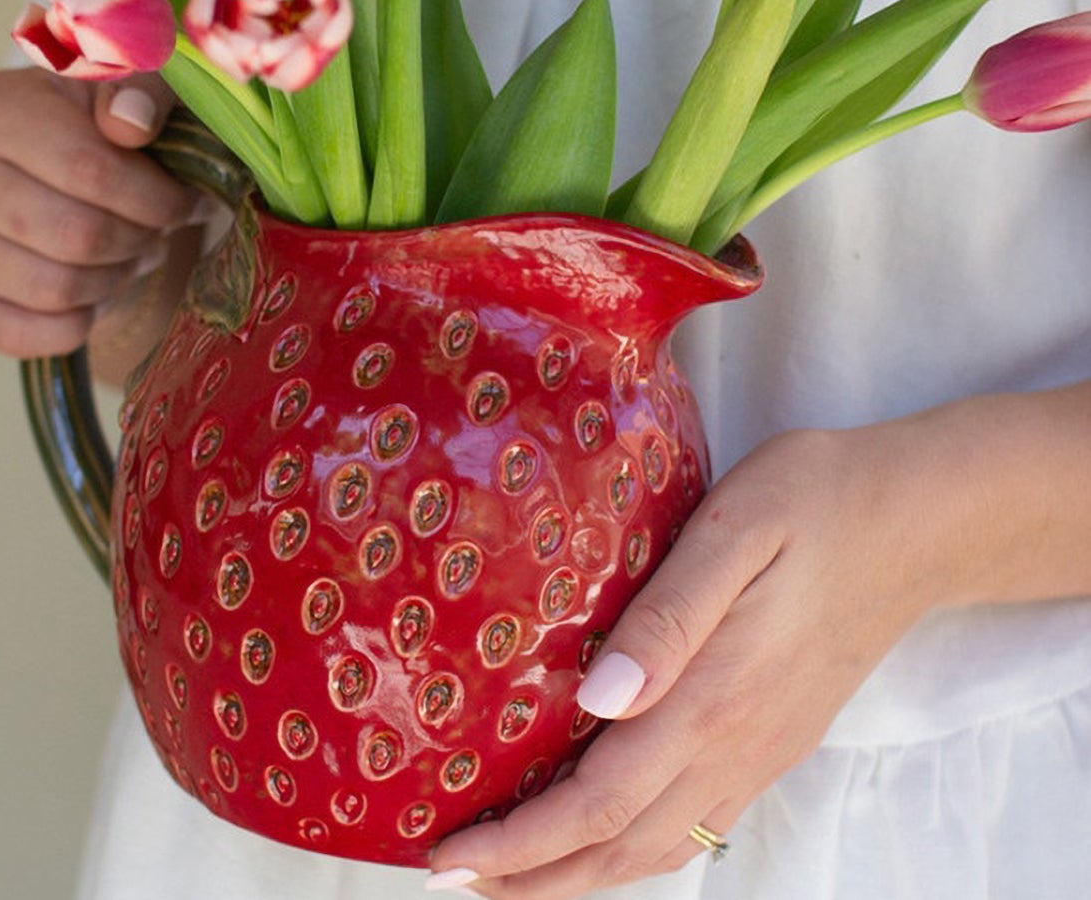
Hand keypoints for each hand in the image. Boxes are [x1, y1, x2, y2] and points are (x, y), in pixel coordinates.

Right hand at [0, 67, 200, 358]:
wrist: (43, 166)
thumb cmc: (94, 124)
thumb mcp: (128, 87)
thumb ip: (144, 91)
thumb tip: (131, 125)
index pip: (91, 170)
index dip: (156, 199)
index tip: (187, 203)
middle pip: (75, 236)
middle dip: (137, 242)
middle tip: (157, 234)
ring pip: (53, 289)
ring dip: (111, 282)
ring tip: (128, 257)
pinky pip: (17, 334)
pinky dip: (72, 325)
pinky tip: (93, 295)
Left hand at [427, 425, 940, 897]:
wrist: (916, 521)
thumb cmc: (814, 502)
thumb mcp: (734, 531)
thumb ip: (666, 619)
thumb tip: (596, 697)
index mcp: (713, 695)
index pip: (600, 801)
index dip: (521, 842)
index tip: (448, 855)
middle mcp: (736, 742)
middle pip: (622, 844)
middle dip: (533, 876)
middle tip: (450, 876)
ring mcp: (761, 748)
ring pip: (660, 844)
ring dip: (580, 872)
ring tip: (510, 871)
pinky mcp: (775, 737)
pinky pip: (696, 819)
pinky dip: (634, 844)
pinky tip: (602, 828)